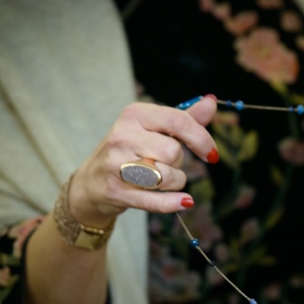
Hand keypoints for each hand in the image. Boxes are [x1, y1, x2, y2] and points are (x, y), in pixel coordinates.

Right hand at [70, 96, 218, 227]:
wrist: (92, 181)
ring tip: (160, 179)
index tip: (211, 154)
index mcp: (134, 115)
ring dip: (173, 182)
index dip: (201, 139)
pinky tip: (184, 201)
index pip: (177, 121)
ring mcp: (116, 164)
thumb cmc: (131, 150)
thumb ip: (185, 118)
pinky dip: (172, 202)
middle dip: (179, 162)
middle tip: (166, 163)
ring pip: (166, 176)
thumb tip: (211, 101)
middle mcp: (122, 136)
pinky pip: (154, 200)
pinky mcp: (115, 191)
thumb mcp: (154, 129)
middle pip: (173, 152)